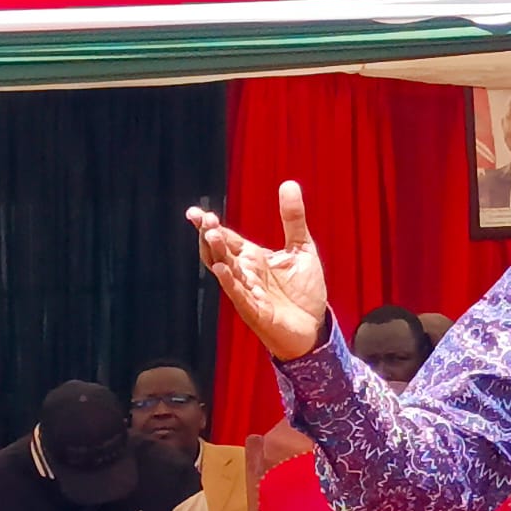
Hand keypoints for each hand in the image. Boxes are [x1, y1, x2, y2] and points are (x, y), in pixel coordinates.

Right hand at [186, 182, 327, 361]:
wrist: (315, 326)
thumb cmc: (303, 291)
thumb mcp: (302, 249)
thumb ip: (293, 219)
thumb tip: (289, 183)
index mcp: (252, 258)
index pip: (226, 238)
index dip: (210, 226)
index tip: (196, 213)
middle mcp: (245, 273)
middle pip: (221, 252)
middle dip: (212, 236)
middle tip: (206, 220)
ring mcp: (248, 293)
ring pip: (225, 271)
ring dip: (217, 255)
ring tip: (211, 236)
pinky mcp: (256, 311)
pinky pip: (239, 296)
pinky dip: (230, 283)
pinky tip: (221, 270)